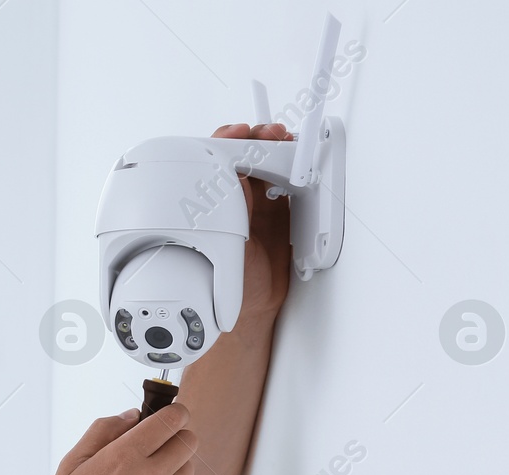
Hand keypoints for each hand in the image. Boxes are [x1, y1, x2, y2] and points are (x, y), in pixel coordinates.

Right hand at [30, 404, 196, 474]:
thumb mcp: (71, 464)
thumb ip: (102, 432)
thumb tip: (131, 415)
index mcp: (124, 456)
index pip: (171, 420)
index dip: (175, 413)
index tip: (170, 415)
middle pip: (188, 442)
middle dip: (177, 436)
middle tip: (160, 444)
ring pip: (188, 470)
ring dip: (175, 465)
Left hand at [210, 122, 294, 324]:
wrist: (251, 306)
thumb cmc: (221, 284)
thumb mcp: (224, 248)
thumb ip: (231, 217)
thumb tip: (238, 182)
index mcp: (210, 205)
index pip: (214, 163)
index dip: (224, 143)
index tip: (236, 134)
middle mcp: (233, 200)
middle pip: (243, 156)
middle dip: (254, 139)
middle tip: (267, 135)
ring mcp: (257, 204)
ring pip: (267, 164)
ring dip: (276, 149)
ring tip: (284, 143)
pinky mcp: (280, 211)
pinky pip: (289, 183)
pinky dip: (296, 170)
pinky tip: (298, 164)